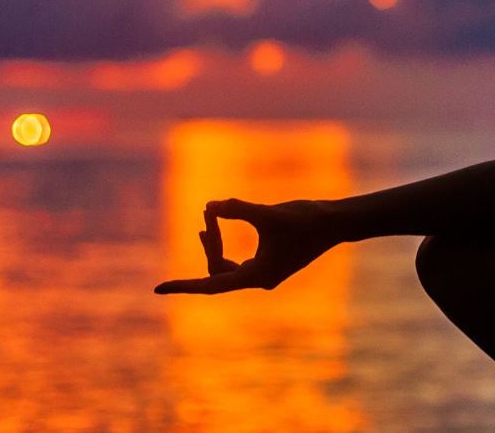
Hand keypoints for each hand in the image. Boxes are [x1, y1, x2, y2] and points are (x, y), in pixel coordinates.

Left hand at [154, 198, 337, 294]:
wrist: (336, 222)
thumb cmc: (305, 219)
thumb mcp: (268, 213)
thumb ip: (237, 209)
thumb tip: (209, 205)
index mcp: (257, 276)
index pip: (210, 284)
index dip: (183, 286)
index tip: (158, 288)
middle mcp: (259, 279)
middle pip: (218, 270)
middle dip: (210, 243)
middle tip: (208, 214)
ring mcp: (266, 272)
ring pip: (227, 266)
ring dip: (215, 245)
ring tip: (207, 222)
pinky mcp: (272, 261)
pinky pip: (239, 261)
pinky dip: (227, 245)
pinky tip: (220, 226)